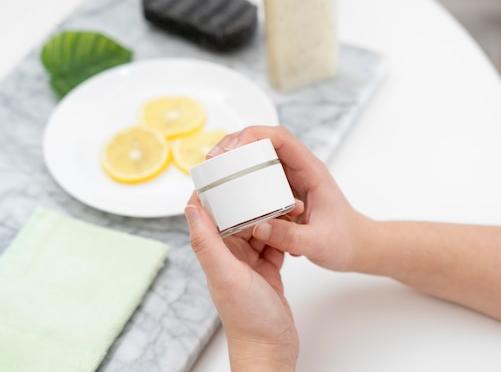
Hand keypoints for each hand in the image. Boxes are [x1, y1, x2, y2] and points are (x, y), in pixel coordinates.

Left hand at [185, 192, 297, 371]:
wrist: (271, 348)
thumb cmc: (248, 318)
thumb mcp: (226, 276)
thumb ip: (208, 242)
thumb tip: (191, 206)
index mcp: (215, 252)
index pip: (209, 212)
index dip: (214, 189)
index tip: (224, 166)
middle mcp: (229, 255)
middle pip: (237, 215)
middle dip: (251, 196)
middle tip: (268, 178)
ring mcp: (248, 262)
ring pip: (259, 225)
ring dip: (272, 212)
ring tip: (290, 200)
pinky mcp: (267, 268)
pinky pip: (274, 241)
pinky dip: (284, 230)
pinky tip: (295, 221)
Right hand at [206, 126, 373, 271]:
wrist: (358, 246)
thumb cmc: (345, 241)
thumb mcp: (318, 243)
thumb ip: (289, 237)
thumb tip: (257, 227)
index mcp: (312, 172)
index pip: (281, 139)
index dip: (253, 137)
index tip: (230, 150)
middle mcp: (301, 169)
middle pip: (265, 141)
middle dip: (237, 144)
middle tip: (212, 160)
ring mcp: (292, 179)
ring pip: (260, 157)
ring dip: (237, 160)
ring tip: (213, 172)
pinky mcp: (286, 191)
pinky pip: (261, 176)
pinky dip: (243, 177)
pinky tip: (227, 189)